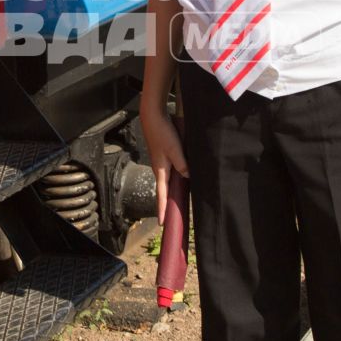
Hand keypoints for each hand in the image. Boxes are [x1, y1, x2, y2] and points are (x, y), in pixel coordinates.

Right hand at [141, 105, 188, 222]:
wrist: (153, 117)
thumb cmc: (162, 132)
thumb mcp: (175, 149)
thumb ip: (182, 164)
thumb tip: (188, 177)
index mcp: (160, 170)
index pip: (161, 194)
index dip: (162, 209)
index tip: (162, 223)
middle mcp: (160, 168)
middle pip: (164, 190)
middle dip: (166, 204)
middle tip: (170, 219)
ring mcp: (161, 162)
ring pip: (168, 181)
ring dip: (171, 192)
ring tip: (176, 204)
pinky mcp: (164, 155)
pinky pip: (171, 171)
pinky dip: (175, 179)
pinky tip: (182, 179)